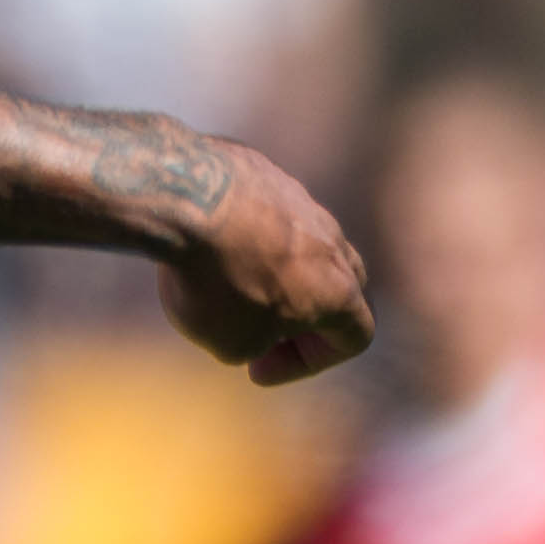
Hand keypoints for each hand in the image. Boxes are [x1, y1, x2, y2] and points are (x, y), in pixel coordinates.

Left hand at [155, 142, 374, 384]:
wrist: (189, 199)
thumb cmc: (214, 280)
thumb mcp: (230, 344)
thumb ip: (255, 345)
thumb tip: (250, 321)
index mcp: (340, 290)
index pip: (355, 336)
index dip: (309, 363)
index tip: (257, 368)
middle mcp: (334, 242)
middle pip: (342, 286)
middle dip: (304, 316)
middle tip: (259, 329)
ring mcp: (304, 203)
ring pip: (304, 246)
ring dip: (273, 274)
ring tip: (223, 287)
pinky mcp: (269, 176)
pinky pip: (267, 215)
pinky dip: (244, 238)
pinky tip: (202, 248)